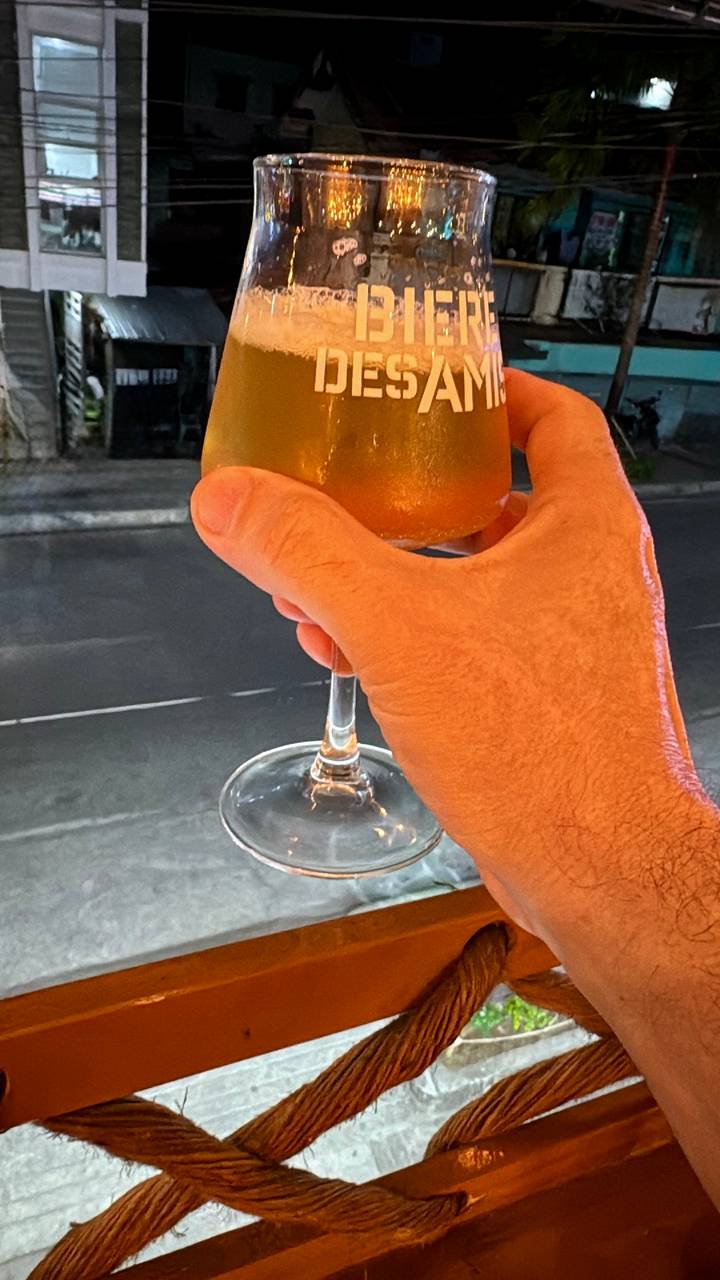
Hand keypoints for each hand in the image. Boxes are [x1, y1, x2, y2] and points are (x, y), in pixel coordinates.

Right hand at [191, 371, 700, 939]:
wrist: (604, 874)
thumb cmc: (543, 749)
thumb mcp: (400, 627)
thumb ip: (311, 553)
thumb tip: (233, 500)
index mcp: (584, 525)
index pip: (555, 418)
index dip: (496, 390)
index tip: (441, 386)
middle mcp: (590, 575)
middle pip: (497, 501)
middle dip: (411, 500)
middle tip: (352, 490)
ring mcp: (575, 642)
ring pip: (477, 583)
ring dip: (398, 579)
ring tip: (320, 585)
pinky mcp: (552, 702)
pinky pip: (476, 645)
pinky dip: (416, 640)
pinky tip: (351, 657)